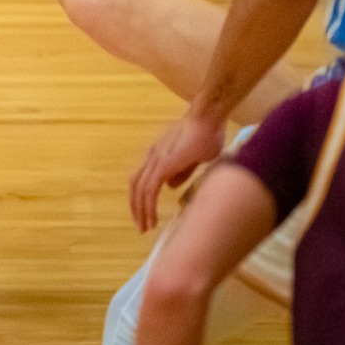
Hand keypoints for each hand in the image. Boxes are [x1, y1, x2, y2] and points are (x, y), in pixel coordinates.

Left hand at [130, 110, 228, 231]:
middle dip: (137, 207)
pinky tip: (152, 218)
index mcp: (159, 155)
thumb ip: (181, 172)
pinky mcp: (163, 163)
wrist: (209, 118)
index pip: (141, 179)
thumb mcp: (193, 157)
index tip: (146, 215)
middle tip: (142, 226)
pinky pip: (150, 188)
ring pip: (140, 189)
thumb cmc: (207, 134)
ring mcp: (156, 159)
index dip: (141, 198)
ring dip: (141, 210)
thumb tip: (170, 187)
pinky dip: (148, 205)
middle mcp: (152, 156)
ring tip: (146, 227)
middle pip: (135, 185)